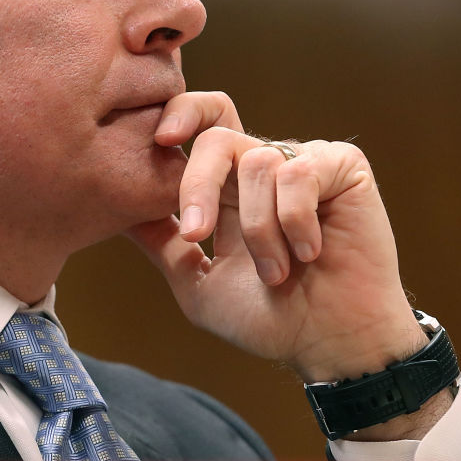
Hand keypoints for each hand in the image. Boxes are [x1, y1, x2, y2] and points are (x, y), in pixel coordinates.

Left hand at [130, 92, 426, 386]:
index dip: (180, 114)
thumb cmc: (269, 321)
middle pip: (216, 136)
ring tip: (276, 272)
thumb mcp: (198, 284)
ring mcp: (303, 163)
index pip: (201, 125)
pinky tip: (310, 252)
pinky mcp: (343, 167)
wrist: (329, 345)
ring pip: (255, 163)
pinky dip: (294, 220)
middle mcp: (263, 168)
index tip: (160, 140)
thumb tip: (117, 212)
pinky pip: (298, 173)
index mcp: (227, 189)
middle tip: (196, 234)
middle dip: (197, 183)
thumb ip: (161, 244)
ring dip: (258, 229)